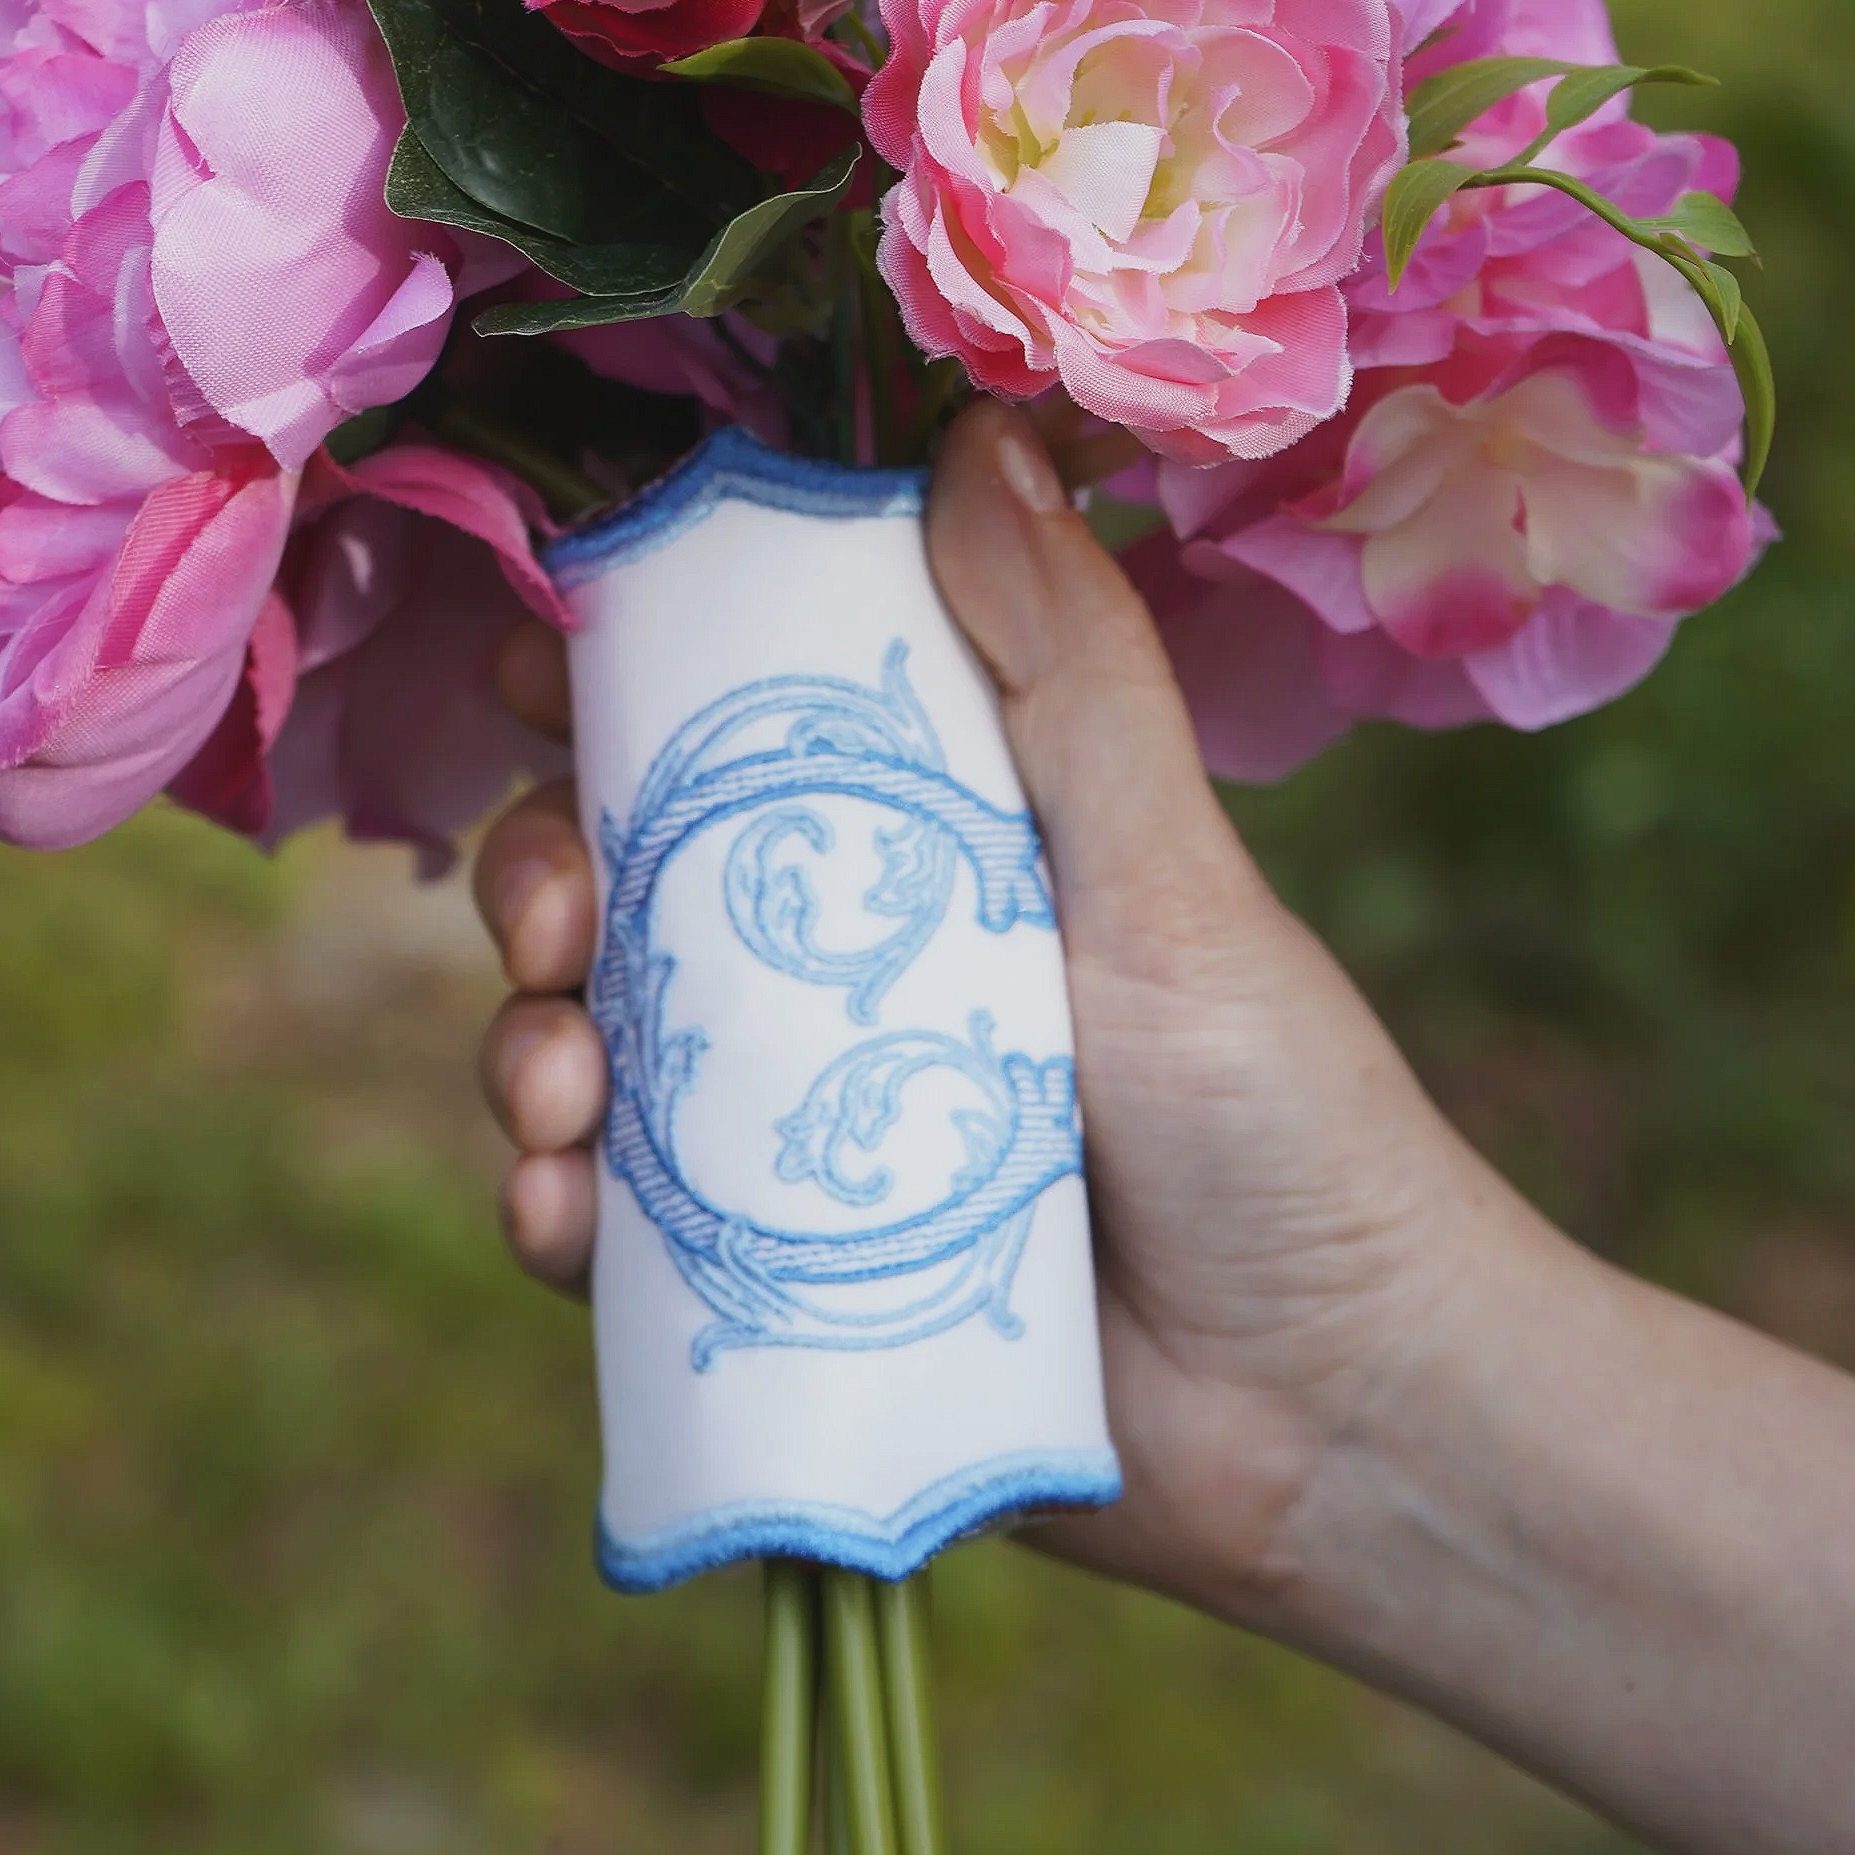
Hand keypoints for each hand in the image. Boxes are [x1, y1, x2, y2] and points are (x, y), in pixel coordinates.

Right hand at [472, 398, 1534, 1627]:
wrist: (1331, 1419)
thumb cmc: (1284, 1126)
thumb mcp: (1173, 879)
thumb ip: (1069, 673)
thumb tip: (975, 434)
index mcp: (934, 863)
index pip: (736, 744)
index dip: (616, 695)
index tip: (538, 662)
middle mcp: (846, 992)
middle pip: (619, 899)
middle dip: (536, 884)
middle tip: (549, 922)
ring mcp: (799, 1148)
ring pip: (590, 1062)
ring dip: (523, 1050)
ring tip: (557, 1088)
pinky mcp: (779, 1300)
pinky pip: (617, 1243)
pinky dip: (555, 1216)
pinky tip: (557, 1210)